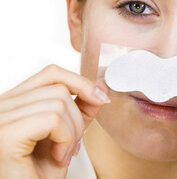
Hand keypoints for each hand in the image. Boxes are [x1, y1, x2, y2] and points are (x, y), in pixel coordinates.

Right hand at [0, 64, 109, 178]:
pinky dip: (64, 139)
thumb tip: (100, 85)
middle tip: (72, 145)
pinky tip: (57, 158)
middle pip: (59, 87)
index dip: (80, 82)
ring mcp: (0, 118)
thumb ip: (81, 108)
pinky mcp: (5, 134)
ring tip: (63, 154)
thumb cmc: (43, 173)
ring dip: (72, 133)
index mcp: (15, 103)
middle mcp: (2, 106)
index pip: (51, 73)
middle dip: (78, 117)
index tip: (100, 99)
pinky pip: (52, 119)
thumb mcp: (68, 134)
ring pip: (58, 102)